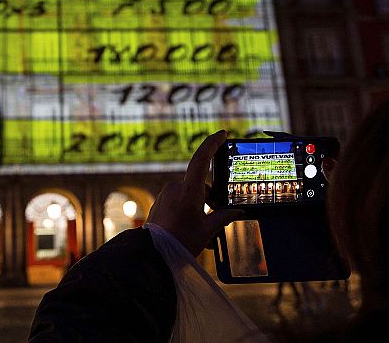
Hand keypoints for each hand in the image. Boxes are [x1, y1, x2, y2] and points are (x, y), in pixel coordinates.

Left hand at [147, 130, 243, 256]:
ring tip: (207, 237)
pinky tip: (195, 234)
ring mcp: (166, 195)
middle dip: (212, 202)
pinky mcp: (161, 203)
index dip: (212, 144)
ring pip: (192, 197)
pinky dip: (190, 214)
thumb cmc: (180, 241)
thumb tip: (237, 212)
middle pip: (201, 187)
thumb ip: (223, 217)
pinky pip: (180, 203)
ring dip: (201, 211)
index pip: (201, 159)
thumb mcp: (207, 230)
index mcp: (188, 190)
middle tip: (219, 224)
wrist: (151, 254)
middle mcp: (175, 188)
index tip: (222, 134)